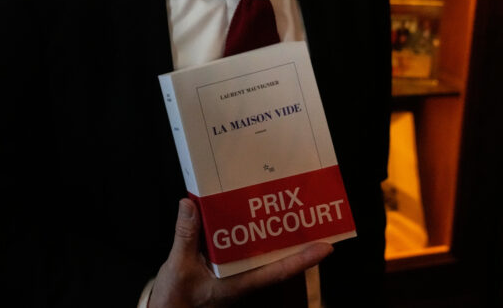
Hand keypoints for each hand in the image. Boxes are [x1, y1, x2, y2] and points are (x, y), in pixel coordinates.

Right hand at [147, 198, 332, 307]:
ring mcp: (233, 273)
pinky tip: (241, 213)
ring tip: (283, 208)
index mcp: (238, 283)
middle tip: (309, 215)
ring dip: (270, 234)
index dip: (303, 260)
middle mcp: (242, 278)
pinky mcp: (222, 268)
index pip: (278, 271)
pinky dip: (242, 231)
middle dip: (293, 240)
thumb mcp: (178, 267)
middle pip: (274, 258)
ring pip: (258, 252)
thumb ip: (186, 235)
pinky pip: (239, 248)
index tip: (327, 247)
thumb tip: (190, 204)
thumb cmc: (175, 300)